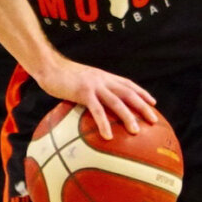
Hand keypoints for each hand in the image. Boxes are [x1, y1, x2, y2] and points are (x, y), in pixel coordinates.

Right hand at [36, 58, 157, 139]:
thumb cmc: (60, 75)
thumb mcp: (79, 80)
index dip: (141, 93)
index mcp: (103, 76)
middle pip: (128, 93)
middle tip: (154, 120)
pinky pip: (96, 110)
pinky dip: (104, 123)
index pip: (127, 84)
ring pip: (117, 101)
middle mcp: (103, 79)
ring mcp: (94, 85)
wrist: (48, 66)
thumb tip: (92, 104)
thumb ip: (88, 90)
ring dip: (128, 116)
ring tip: (136, 131)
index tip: (153, 103)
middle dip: (143, 106)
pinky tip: (108, 135)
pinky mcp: (83, 92)